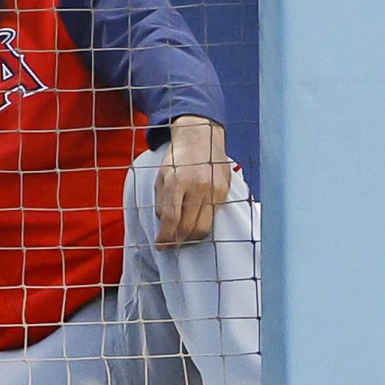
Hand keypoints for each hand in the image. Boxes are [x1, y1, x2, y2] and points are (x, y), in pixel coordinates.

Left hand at [154, 115, 231, 247]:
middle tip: (170, 244)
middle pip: (188, 227)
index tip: (160, 245)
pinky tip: (194, 222)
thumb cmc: (178, 158)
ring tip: (183, 236)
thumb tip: (164, 227)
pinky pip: (213, 217)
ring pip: (203, 228)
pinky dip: (202, 224)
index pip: (171, 219)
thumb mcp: (162, 176)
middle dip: (177, 241)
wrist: (201, 138)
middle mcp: (198, 186)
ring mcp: (214, 189)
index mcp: (178, 181)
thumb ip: (161, 202)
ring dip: (191, 237)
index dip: (164, 237)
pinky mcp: (224, 191)